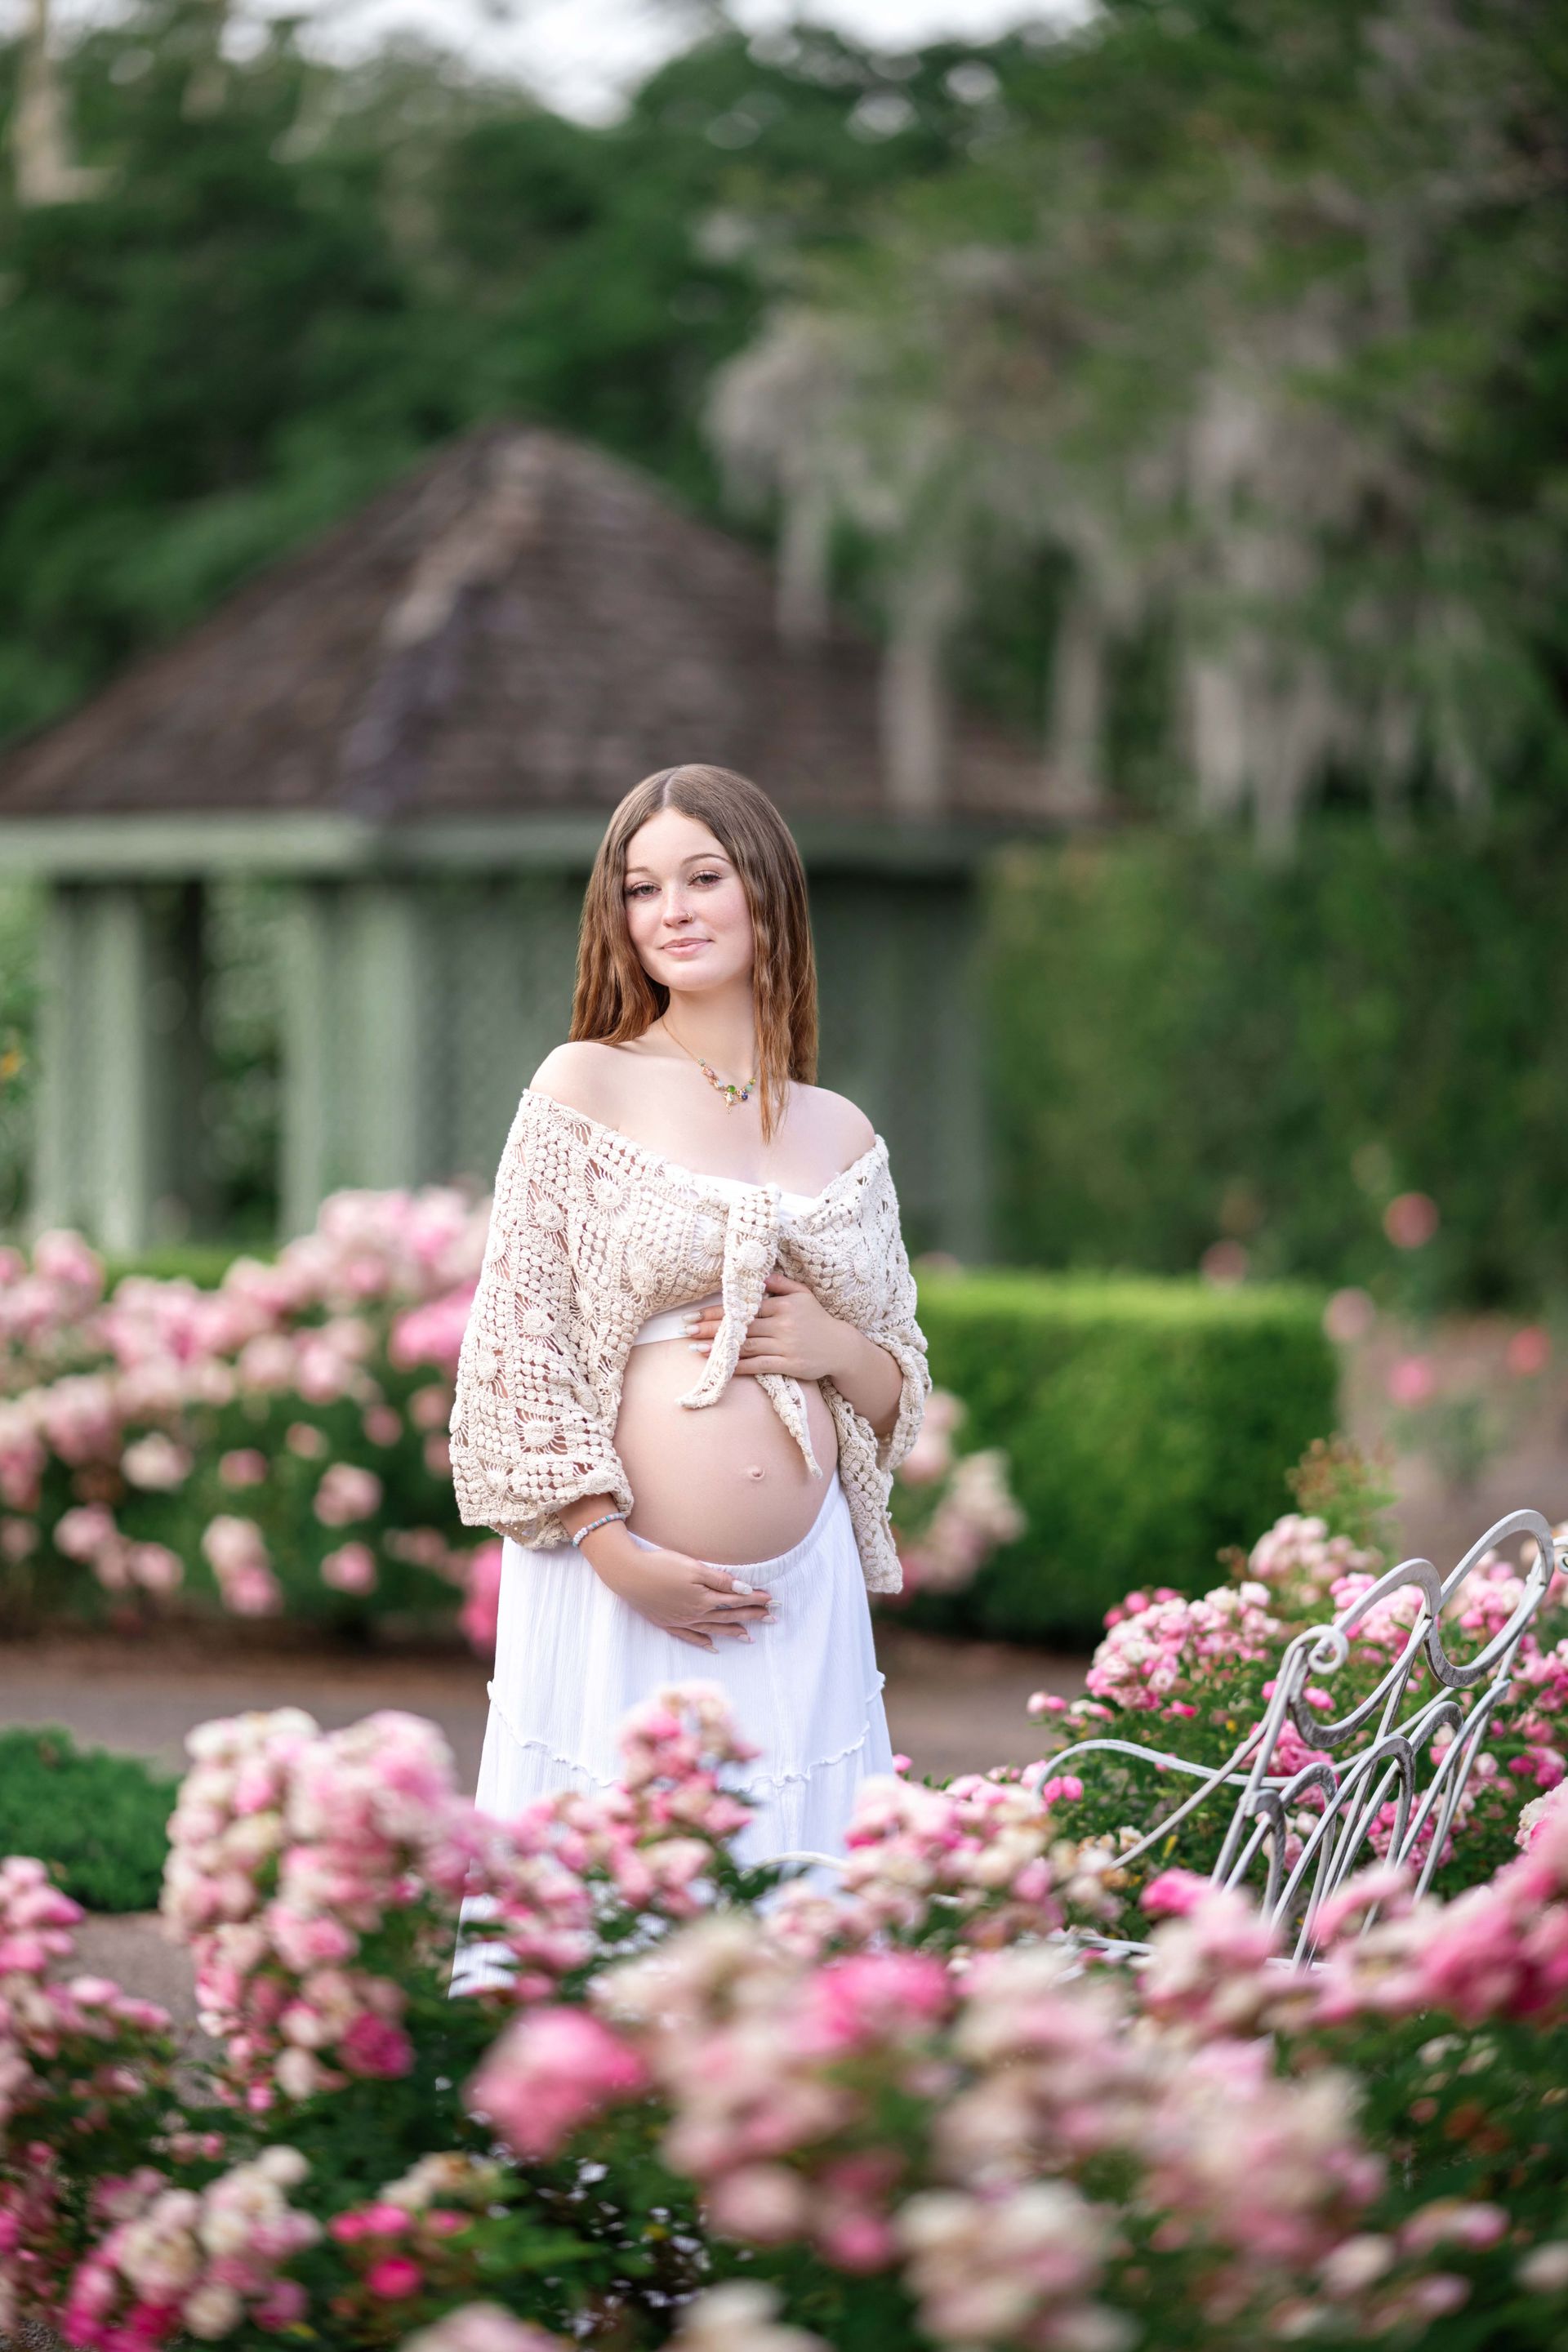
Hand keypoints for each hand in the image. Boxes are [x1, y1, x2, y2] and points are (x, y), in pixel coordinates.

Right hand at [582, 1528, 775, 1650]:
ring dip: (732, 1632)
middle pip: (728, 1615)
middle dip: (751, 1616)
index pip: (736, 1599)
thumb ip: (719, 1580)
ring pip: (712, 1629)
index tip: (772, 1600)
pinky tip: (712, 1647)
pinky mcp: (667, 1623)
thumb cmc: (660, 1566)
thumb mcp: (693, 1567)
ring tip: (749, 1638)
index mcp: (703, 1599)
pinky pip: (689, 1637)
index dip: (755, 1599)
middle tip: (771, 1619)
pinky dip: (702, 1643)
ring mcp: (681, 1621)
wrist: (628, 1575)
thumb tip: (744, 1588)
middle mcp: (695, 1614)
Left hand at [685, 1272, 852, 1382]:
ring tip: (695, 1348)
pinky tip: (722, 1366)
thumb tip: (760, 1274)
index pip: (744, 1308)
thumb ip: (781, 1283)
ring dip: (719, 1348)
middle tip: (687, 1329)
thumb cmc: (817, 1319)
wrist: (840, 1347)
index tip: (696, 1313)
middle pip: (741, 1327)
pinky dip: (739, 1366)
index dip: (719, 1311)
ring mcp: (785, 1345)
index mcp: (782, 1305)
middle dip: (711, 1328)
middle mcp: (782, 1325)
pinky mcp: (788, 1364)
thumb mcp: (803, 1295)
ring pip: (746, 1346)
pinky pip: (759, 1365)